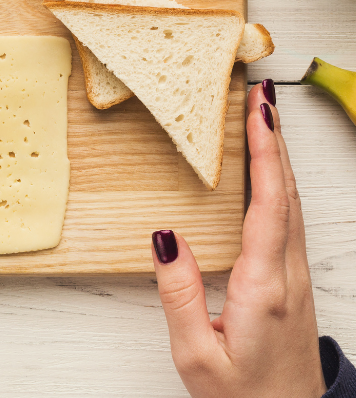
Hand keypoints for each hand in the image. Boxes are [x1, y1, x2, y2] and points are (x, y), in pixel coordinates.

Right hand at [153, 81, 325, 397]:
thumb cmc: (242, 397)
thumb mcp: (196, 355)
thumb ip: (178, 294)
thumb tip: (165, 236)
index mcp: (264, 287)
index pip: (269, 205)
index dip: (266, 154)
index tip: (259, 112)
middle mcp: (288, 275)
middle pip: (288, 193)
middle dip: (275, 138)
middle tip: (262, 93)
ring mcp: (296, 278)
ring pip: (293, 203)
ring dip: (280, 156)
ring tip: (265, 117)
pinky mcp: (292, 282)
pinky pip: (291, 218)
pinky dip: (281, 182)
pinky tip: (270, 171)